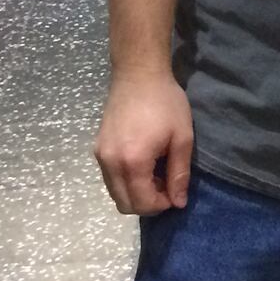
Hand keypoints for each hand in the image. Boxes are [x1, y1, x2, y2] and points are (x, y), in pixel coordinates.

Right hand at [95, 69, 193, 214]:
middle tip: (166, 186)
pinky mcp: (97, 149)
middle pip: (124, 204)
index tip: (175, 194)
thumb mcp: (182, 138)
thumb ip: (179, 174)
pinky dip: (125, 183)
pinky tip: (142, 166)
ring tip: (156, 175)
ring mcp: (100, 156)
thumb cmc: (166, 103)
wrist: (138, 75)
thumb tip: (178, 203)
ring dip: (135, 194)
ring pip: (115, 194)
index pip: (142, 203)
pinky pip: (109, 179)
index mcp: (133, 161)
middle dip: (147, 204)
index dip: (161, 206)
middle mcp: (110, 163)